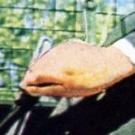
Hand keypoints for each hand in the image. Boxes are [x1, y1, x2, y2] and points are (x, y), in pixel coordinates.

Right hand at [20, 40, 134, 97]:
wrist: (109, 63)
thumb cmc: (91, 81)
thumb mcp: (69, 91)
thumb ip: (47, 89)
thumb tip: (30, 88)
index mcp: (58, 72)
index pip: (35, 76)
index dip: (28, 81)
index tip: (25, 86)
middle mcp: (58, 58)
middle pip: (37, 66)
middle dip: (32, 74)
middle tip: (31, 82)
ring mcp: (62, 49)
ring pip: (44, 58)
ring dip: (40, 66)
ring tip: (42, 75)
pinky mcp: (68, 44)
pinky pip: (53, 52)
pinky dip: (50, 59)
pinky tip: (54, 66)